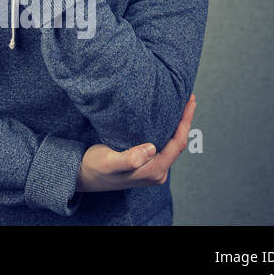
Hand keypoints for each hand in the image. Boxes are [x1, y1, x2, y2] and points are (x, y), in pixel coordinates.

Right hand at [76, 94, 196, 191]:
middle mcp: (157, 172)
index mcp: (153, 171)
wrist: (83, 176)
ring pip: (171, 144)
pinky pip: (163, 146)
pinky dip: (167, 131)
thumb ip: (130, 158)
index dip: (185, 122)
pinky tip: (165, 120)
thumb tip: (150, 148)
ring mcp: (153, 169)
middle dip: (184, 121)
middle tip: (188, 98)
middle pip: (178, 143)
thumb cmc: (95, 168)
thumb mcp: (109, 162)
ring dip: (176, 125)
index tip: (189, 102)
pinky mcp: (147, 165)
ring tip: (180, 106)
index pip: (177, 144)